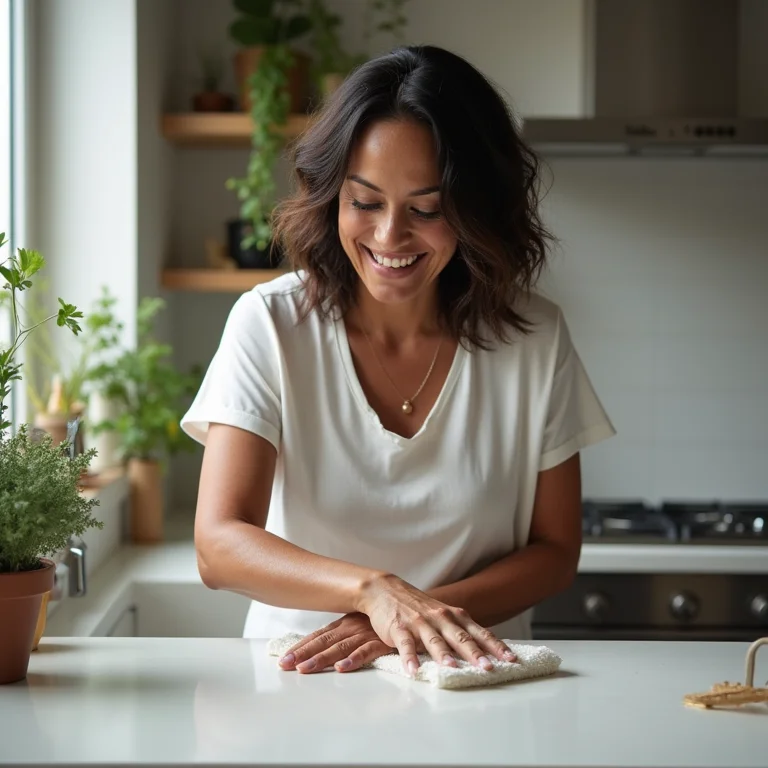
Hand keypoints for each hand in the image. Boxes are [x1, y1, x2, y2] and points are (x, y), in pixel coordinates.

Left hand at [278, 613, 392, 673]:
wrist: (414, 610)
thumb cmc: (386, 621)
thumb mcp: (361, 625)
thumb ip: (344, 636)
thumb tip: (321, 649)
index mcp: (346, 623)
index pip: (318, 636)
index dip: (300, 647)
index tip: (283, 659)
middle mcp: (352, 627)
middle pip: (323, 641)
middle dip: (302, 654)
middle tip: (284, 666)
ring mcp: (366, 633)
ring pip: (339, 647)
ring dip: (321, 659)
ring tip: (305, 669)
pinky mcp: (383, 640)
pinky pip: (367, 651)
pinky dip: (354, 659)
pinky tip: (342, 667)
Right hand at [358, 573, 516, 675]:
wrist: (386, 589)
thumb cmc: (419, 607)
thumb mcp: (444, 615)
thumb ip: (461, 631)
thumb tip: (488, 651)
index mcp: (455, 617)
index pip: (480, 633)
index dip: (496, 646)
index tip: (511, 660)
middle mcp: (441, 618)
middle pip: (460, 637)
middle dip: (475, 653)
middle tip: (487, 667)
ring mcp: (420, 622)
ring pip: (434, 640)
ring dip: (443, 654)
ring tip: (451, 668)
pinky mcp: (399, 628)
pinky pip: (405, 644)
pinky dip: (409, 657)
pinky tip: (413, 670)